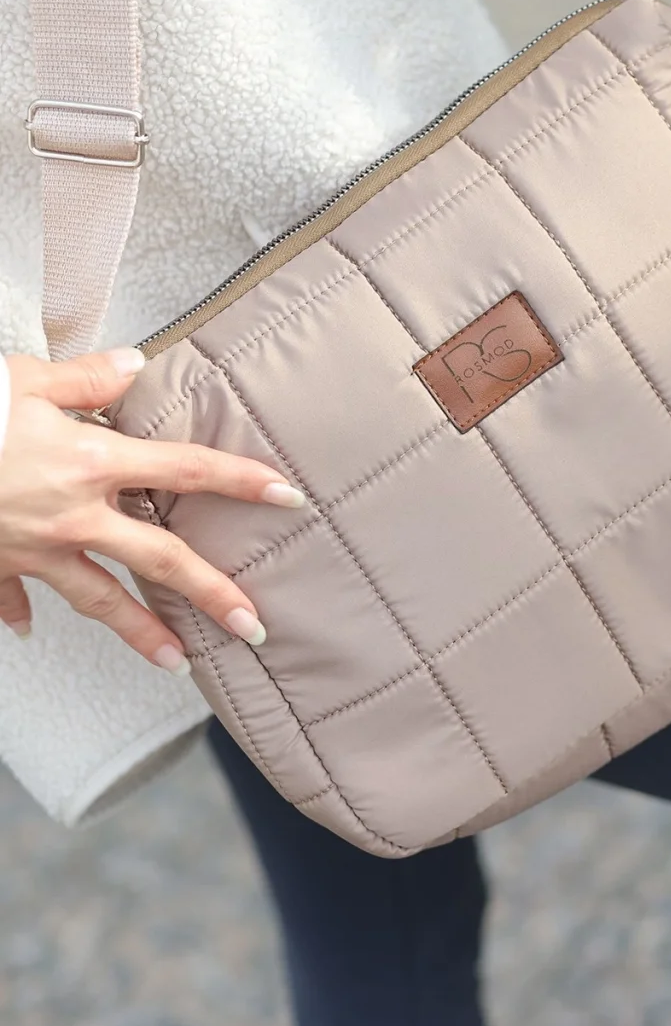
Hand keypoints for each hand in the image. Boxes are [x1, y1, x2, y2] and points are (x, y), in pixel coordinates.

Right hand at [0, 348, 305, 674]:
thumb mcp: (24, 379)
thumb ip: (87, 377)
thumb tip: (135, 363)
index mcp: (89, 462)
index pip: (185, 470)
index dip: (240, 480)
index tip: (287, 496)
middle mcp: (71, 515)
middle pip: (158, 559)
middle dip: (211, 593)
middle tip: (254, 624)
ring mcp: (33, 548)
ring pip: (100, 599)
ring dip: (140, 633)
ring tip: (178, 662)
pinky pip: (12, 596)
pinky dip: (18, 612)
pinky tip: (26, 628)